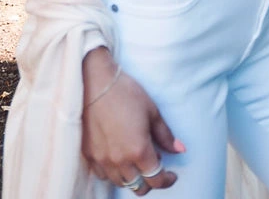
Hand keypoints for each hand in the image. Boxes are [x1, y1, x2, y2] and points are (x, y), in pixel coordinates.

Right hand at [82, 48, 185, 192]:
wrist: (94, 81)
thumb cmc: (125, 92)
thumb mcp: (151, 110)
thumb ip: (165, 135)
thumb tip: (180, 149)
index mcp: (139, 150)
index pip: (156, 180)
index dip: (167, 180)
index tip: (172, 175)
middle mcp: (120, 161)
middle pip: (139, 186)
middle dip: (150, 180)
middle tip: (154, 164)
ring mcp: (102, 160)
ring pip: (121, 183)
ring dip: (132, 177)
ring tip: (136, 159)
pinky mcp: (89, 154)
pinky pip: (103, 175)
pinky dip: (113, 172)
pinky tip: (117, 157)